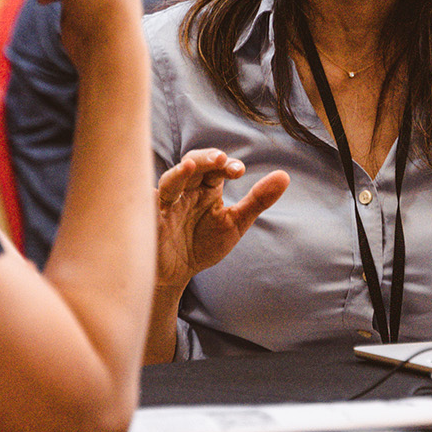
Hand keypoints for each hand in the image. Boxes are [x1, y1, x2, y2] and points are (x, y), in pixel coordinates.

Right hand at [155, 149, 289, 291]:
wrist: (179, 273)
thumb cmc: (203, 243)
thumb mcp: (235, 223)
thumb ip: (258, 200)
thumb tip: (285, 176)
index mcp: (205, 187)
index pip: (215, 167)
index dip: (225, 164)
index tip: (238, 170)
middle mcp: (184, 190)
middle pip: (191, 164)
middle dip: (204, 158)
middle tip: (220, 158)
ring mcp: (164, 205)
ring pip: (168, 182)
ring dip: (177, 174)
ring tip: (189, 167)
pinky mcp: (150, 223)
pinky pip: (146, 208)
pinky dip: (149, 201)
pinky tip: (157, 199)